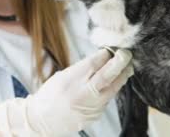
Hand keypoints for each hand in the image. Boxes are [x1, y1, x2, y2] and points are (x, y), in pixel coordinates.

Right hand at [0, 48, 132, 135]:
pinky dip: (111, 90)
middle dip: (120, 63)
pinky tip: (113, 84)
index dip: (105, 55)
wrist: (42, 120)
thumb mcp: (61, 77)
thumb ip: (81, 69)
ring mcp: (90, 107)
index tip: (111, 49)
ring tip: (127, 68)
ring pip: (112, 89)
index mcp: (70, 81)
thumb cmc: (50, 96)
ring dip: (121, 77)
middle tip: (127, 54)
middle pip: (106, 76)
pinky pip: (107, 100)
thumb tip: (102, 59)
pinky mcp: (95, 116)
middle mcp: (81, 94)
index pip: (93, 64)